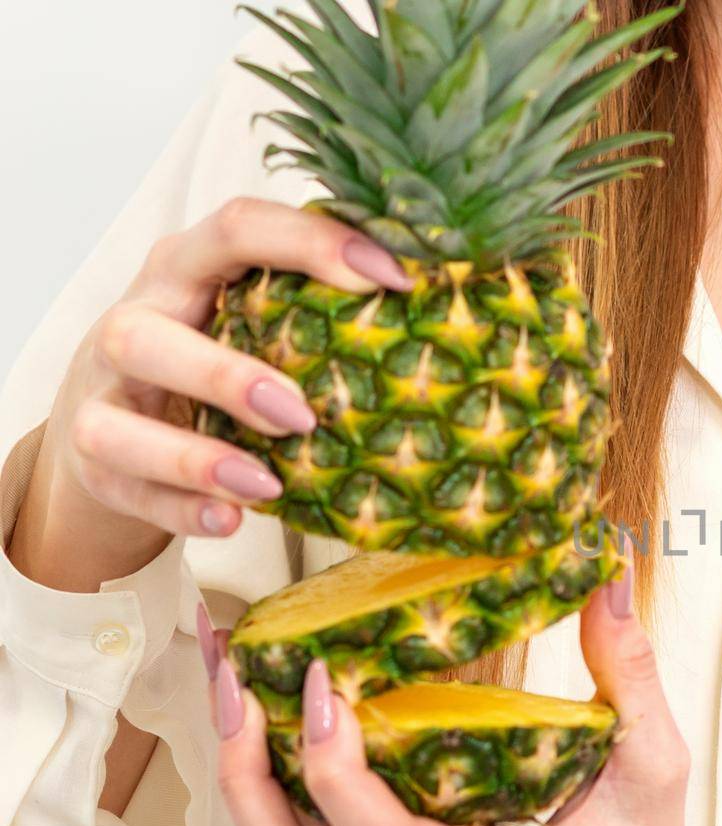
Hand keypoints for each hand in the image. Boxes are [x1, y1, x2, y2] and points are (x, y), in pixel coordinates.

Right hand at [8, 197, 412, 592]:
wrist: (113, 423)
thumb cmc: (212, 352)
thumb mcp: (254, 315)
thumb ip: (319, 303)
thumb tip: (445, 294)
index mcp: (187, 269)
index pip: (238, 228)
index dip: (314, 243)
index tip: (394, 277)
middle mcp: (134, 324)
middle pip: (146, 334)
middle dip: (227, 376)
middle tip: (304, 414)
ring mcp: (103, 398)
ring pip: (118, 426)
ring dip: (196, 457)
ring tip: (266, 484)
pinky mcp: (94, 465)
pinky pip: (128, 490)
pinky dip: (181, 508)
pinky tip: (232, 519)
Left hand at [206, 564, 721, 825]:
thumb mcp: (655, 772)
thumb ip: (632, 676)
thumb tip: (609, 582)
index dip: (333, 766)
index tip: (322, 687)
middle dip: (240, 772)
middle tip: (233, 681)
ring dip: (248, 784)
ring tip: (240, 696)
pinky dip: (283, 798)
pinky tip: (287, 734)